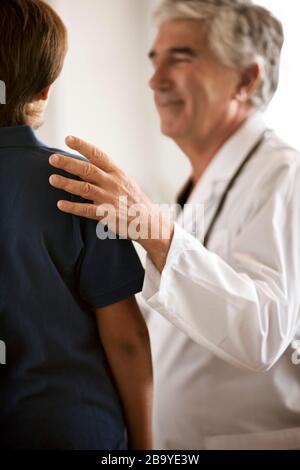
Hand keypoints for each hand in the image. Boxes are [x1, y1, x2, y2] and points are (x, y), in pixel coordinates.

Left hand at [49, 136, 173, 270]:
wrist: (150, 222)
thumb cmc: (134, 200)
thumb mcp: (125, 181)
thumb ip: (107, 174)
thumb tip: (85, 166)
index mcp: (117, 172)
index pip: (98, 155)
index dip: (82, 146)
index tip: (68, 139)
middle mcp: (113, 183)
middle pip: (88, 170)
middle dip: (69, 163)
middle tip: (52, 158)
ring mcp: (110, 198)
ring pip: (85, 188)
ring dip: (67, 183)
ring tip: (52, 179)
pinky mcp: (107, 214)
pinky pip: (87, 210)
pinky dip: (73, 207)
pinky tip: (60, 205)